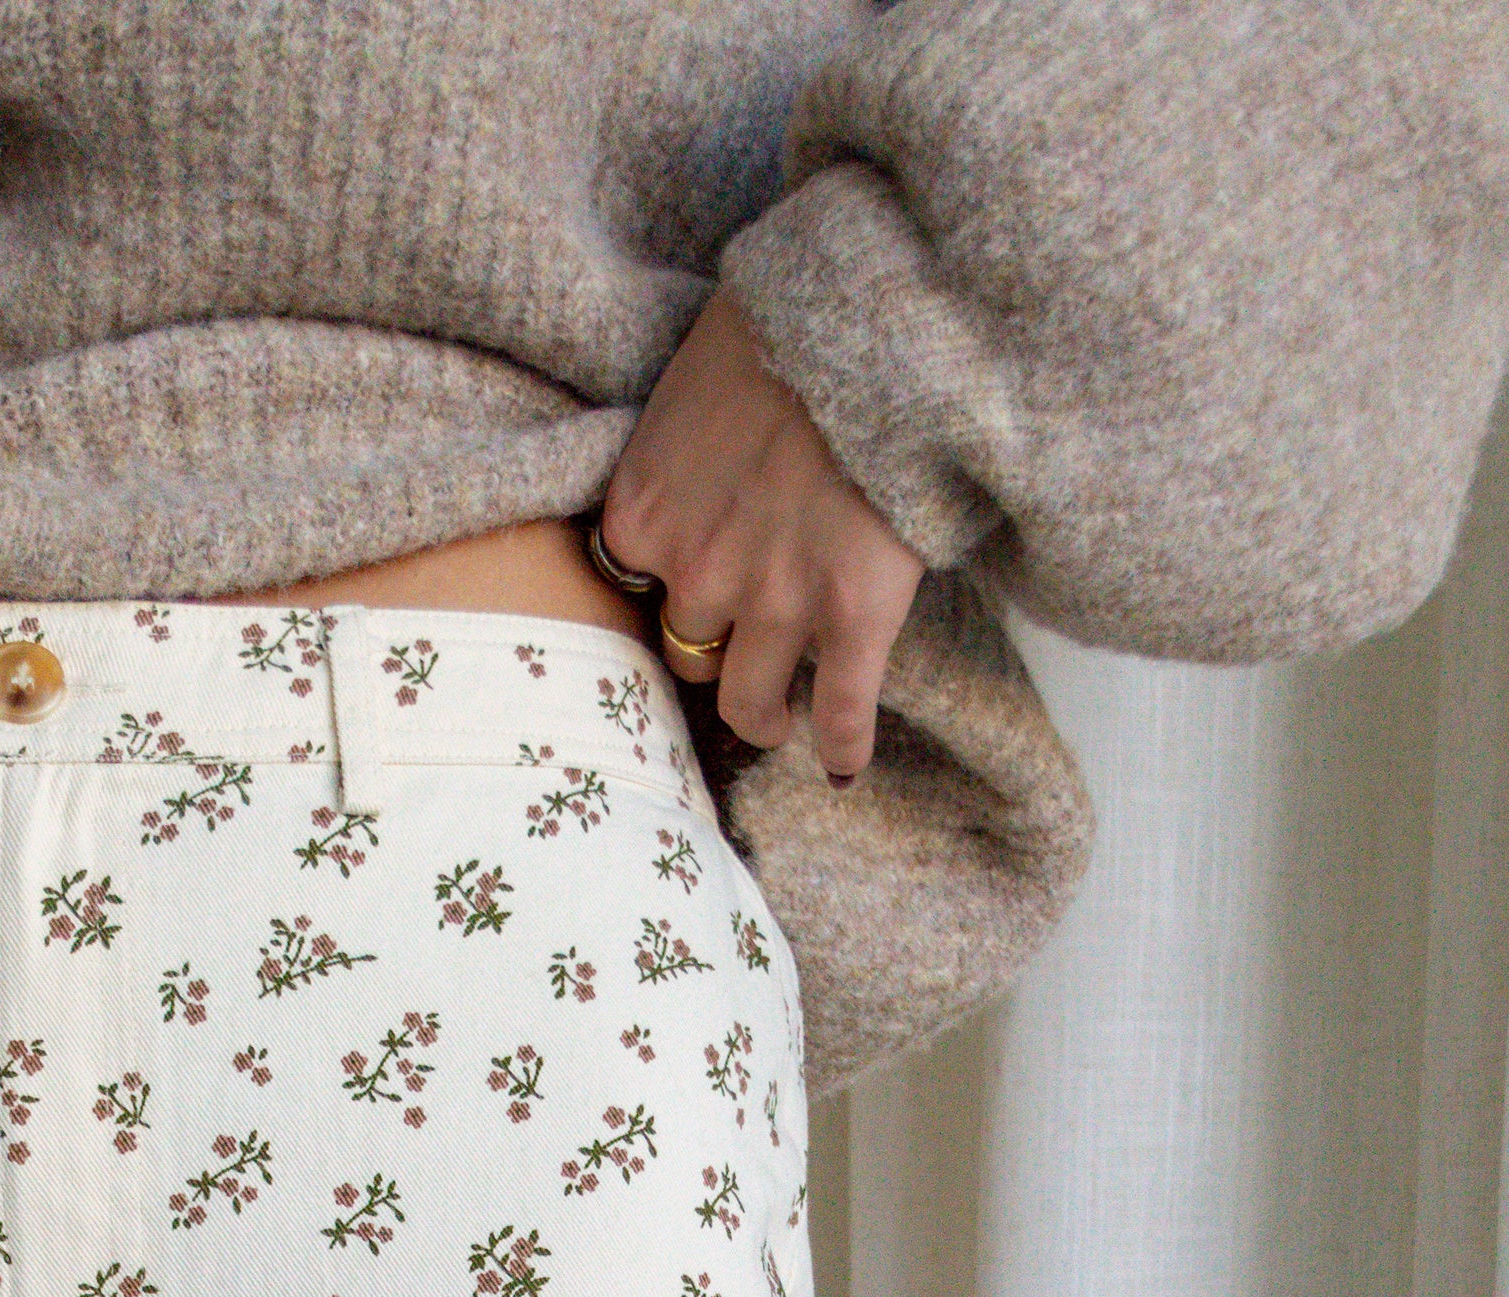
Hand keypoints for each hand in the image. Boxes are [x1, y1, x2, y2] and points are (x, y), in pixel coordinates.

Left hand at [599, 288, 923, 780]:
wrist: (874, 318)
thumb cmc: (783, 325)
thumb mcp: (691, 382)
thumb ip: (677, 451)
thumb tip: (697, 467)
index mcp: (644, 512)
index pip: (635, 589)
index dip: (668, 592)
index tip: (688, 597)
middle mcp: (697, 572)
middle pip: (687, 650)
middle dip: (713, 649)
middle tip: (738, 654)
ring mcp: (775, 602)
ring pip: (750, 700)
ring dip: (763, 714)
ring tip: (778, 718)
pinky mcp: (853, 615)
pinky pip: (843, 709)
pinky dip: (845, 745)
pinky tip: (845, 766)